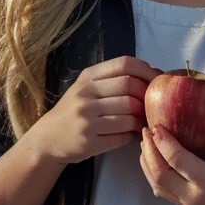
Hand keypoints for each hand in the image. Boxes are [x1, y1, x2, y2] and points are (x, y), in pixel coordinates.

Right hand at [35, 56, 162, 164]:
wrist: (47, 138)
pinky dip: (132, 135)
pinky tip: (131, 134)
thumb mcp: (86, 88)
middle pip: (130, 88)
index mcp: (87, 78)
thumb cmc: (73, 111)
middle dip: (146, 97)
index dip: (146, 70)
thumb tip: (152, 74)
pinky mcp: (89, 141)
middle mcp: (85, 95)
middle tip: (152, 105)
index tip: (158, 79)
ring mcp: (86, 119)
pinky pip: (122, 136)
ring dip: (142, 119)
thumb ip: (112, 80)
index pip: (124, 64)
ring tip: (143, 120)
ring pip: (129, 114)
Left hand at [140, 124, 204, 204]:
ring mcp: (183, 203)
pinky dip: (151, 174)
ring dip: (146, 163)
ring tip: (145, 144)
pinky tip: (151, 161)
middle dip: (149, 150)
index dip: (164, 142)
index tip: (156, 126)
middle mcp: (190, 194)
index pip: (177, 159)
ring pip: (155, 184)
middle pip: (159, 173)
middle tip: (146, 131)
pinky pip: (160, 191)